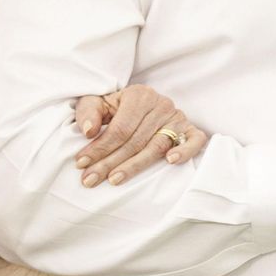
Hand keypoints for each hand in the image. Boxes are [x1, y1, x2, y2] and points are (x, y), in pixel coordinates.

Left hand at [73, 86, 207, 186]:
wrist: (140, 105)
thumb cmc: (116, 108)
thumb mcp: (98, 104)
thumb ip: (88, 112)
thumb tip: (88, 131)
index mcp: (139, 95)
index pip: (119, 128)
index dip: (99, 147)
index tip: (81, 163)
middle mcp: (161, 104)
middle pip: (135, 140)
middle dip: (110, 162)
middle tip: (90, 179)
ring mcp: (177, 117)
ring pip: (157, 146)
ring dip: (134, 166)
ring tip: (114, 180)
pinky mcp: (190, 129)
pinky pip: (194, 141)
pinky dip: (184, 151)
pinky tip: (170, 161)